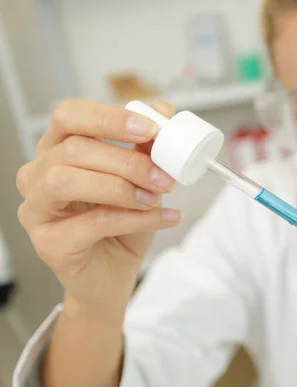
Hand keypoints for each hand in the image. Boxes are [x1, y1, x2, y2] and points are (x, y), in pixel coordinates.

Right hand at [16, 99, 181, 307]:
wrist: (115, 273)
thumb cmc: (122, 224)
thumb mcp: (141, 179)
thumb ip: (147, 146)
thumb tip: (164, 109)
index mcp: (58, 149)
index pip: (69, 116)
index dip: (109, 118)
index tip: (151, 129)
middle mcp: (38, 175)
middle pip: (74, 149)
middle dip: (128, 160)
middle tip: (166, 175)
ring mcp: (36, 210)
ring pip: (66, 181)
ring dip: (122, 187)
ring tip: (156, 197)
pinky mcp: (48, 244)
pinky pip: (91, 223)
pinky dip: (134, 219)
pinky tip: (163, 218)